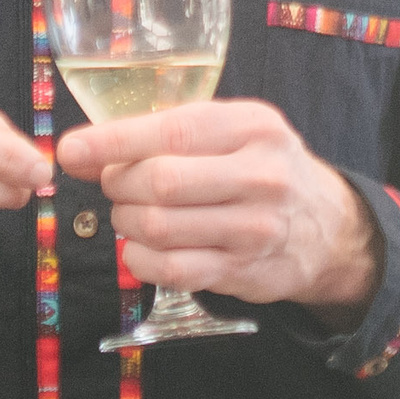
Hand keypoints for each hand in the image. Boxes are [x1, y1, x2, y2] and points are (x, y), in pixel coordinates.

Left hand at [55, 100, 379, 320]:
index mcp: (252, 127)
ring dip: (126, 221)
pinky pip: (170, 269)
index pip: (171, 132)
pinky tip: (142, 246)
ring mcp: (254, 228)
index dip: (112, 142)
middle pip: (159, 182)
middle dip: (118, 184)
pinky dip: (139, 258)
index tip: (71, 150)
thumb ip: (168, 133)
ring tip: (131, 213)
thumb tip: (84, 149)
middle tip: (114, 184)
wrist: (327, 227)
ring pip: (158, 227)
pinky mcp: (242, 271)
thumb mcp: (233, 131)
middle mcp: (259, 176)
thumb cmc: (262, 168)